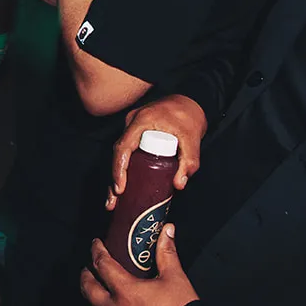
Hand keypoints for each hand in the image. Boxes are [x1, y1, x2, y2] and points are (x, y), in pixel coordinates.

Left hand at [80, 228, 198, 305]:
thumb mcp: (175, 278)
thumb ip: (167, 253)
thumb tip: (167, 230)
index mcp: (125, 290)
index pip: (102, 264)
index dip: (96, 251)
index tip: (96, 244)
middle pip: (88, 287)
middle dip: (85, 274)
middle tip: (88, 267)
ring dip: (88, 298)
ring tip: (92, 291)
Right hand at [107, 95, 206, 209]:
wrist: (190, 102)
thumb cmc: (189, 116)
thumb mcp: (192, 139)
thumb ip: (189, 161)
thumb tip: (178, 184)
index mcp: (141, 121)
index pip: (123, 147)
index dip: (119, 169)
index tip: (120, 188)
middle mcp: (131, 124)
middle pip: (117, 155)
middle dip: (113, 180)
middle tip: (112, 203)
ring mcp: (131, 128)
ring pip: (120, 155)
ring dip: (116, 177)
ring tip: (114, 201)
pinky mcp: (135, 134)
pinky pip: (126, 153)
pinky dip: (123, 169)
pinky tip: (123, 187)